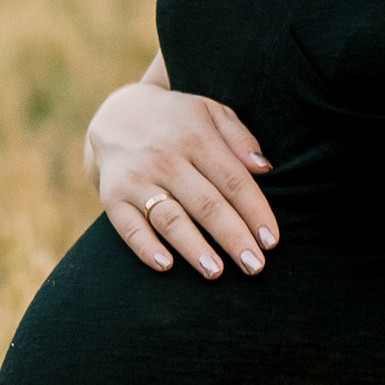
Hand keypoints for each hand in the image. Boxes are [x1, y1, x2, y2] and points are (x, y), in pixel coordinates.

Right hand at [86, 81, 278, 279]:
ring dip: (193, 248)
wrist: (116, 114)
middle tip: (254, 266)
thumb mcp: (210, 112)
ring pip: (170, 219)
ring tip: (215, 272)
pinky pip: (129, 226)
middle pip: (206, 204)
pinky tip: (165, 266)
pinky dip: (145, 247)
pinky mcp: (113, 195)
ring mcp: (137, 178)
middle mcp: (166, 158)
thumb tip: (263, 169)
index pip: (232, 180)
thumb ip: (239, 138)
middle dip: (232, 238)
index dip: (254, 212)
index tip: (271, 240)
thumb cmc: (177, 121)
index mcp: (196, 137)